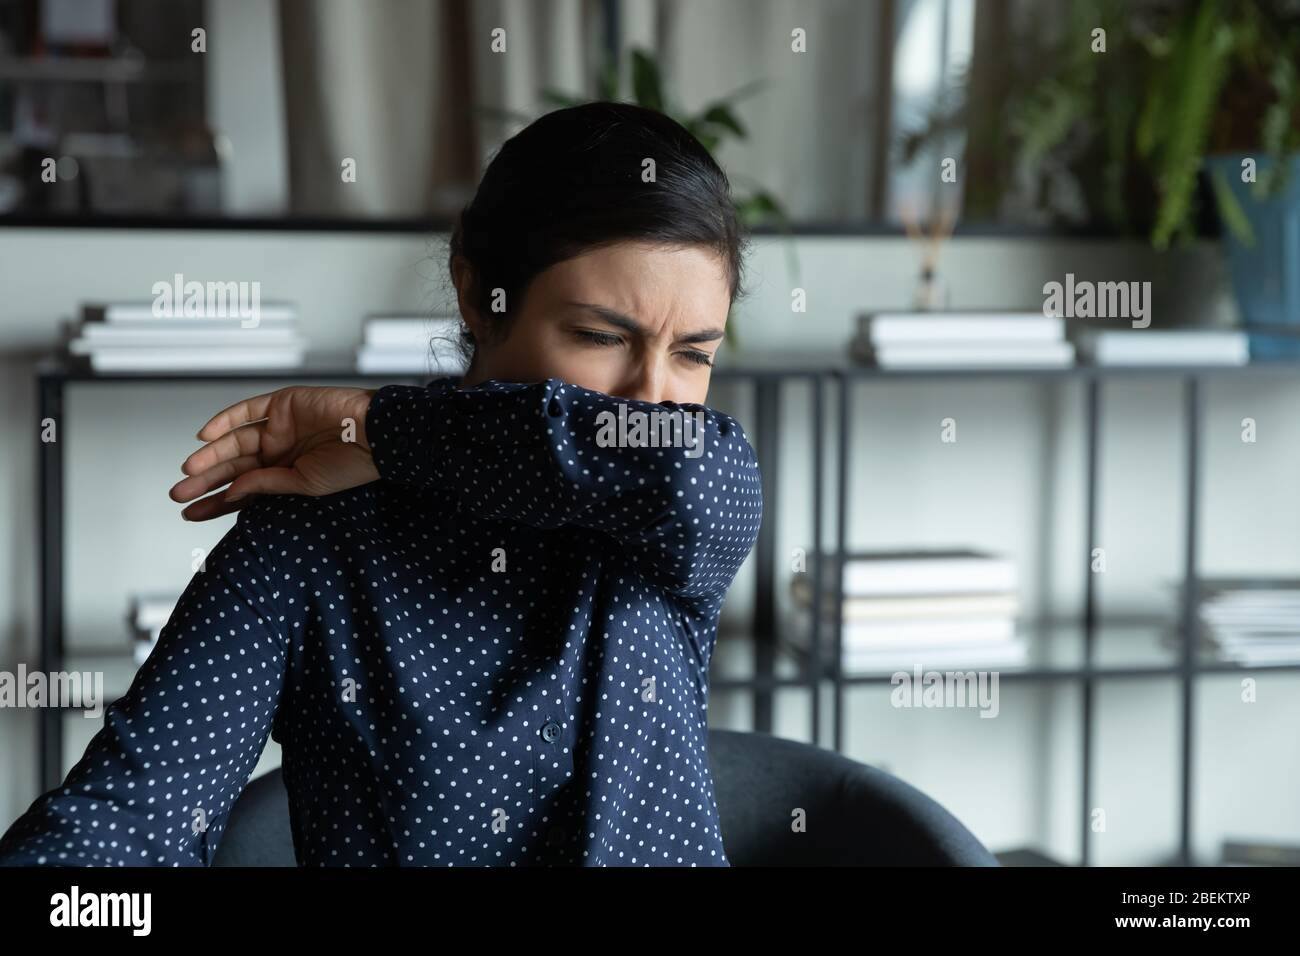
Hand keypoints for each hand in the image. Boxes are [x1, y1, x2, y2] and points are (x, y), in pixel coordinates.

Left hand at [170, 385, 377, 520]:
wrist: (378, 434)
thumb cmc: (352, 464)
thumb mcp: (304, 484)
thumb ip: (267, 485)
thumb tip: (231, 492)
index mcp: (287, 472)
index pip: (243, 489)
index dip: (216, 501)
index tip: (191, 514)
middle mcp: (281, 449)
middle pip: (233, 466)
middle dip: (205, 480)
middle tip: (179, 494)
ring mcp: (281, 425)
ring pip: (235, 442)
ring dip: (210, 456)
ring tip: (188, 472)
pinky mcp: (284, 404)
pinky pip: (247, 411)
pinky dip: (225, 421)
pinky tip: (204, 437)